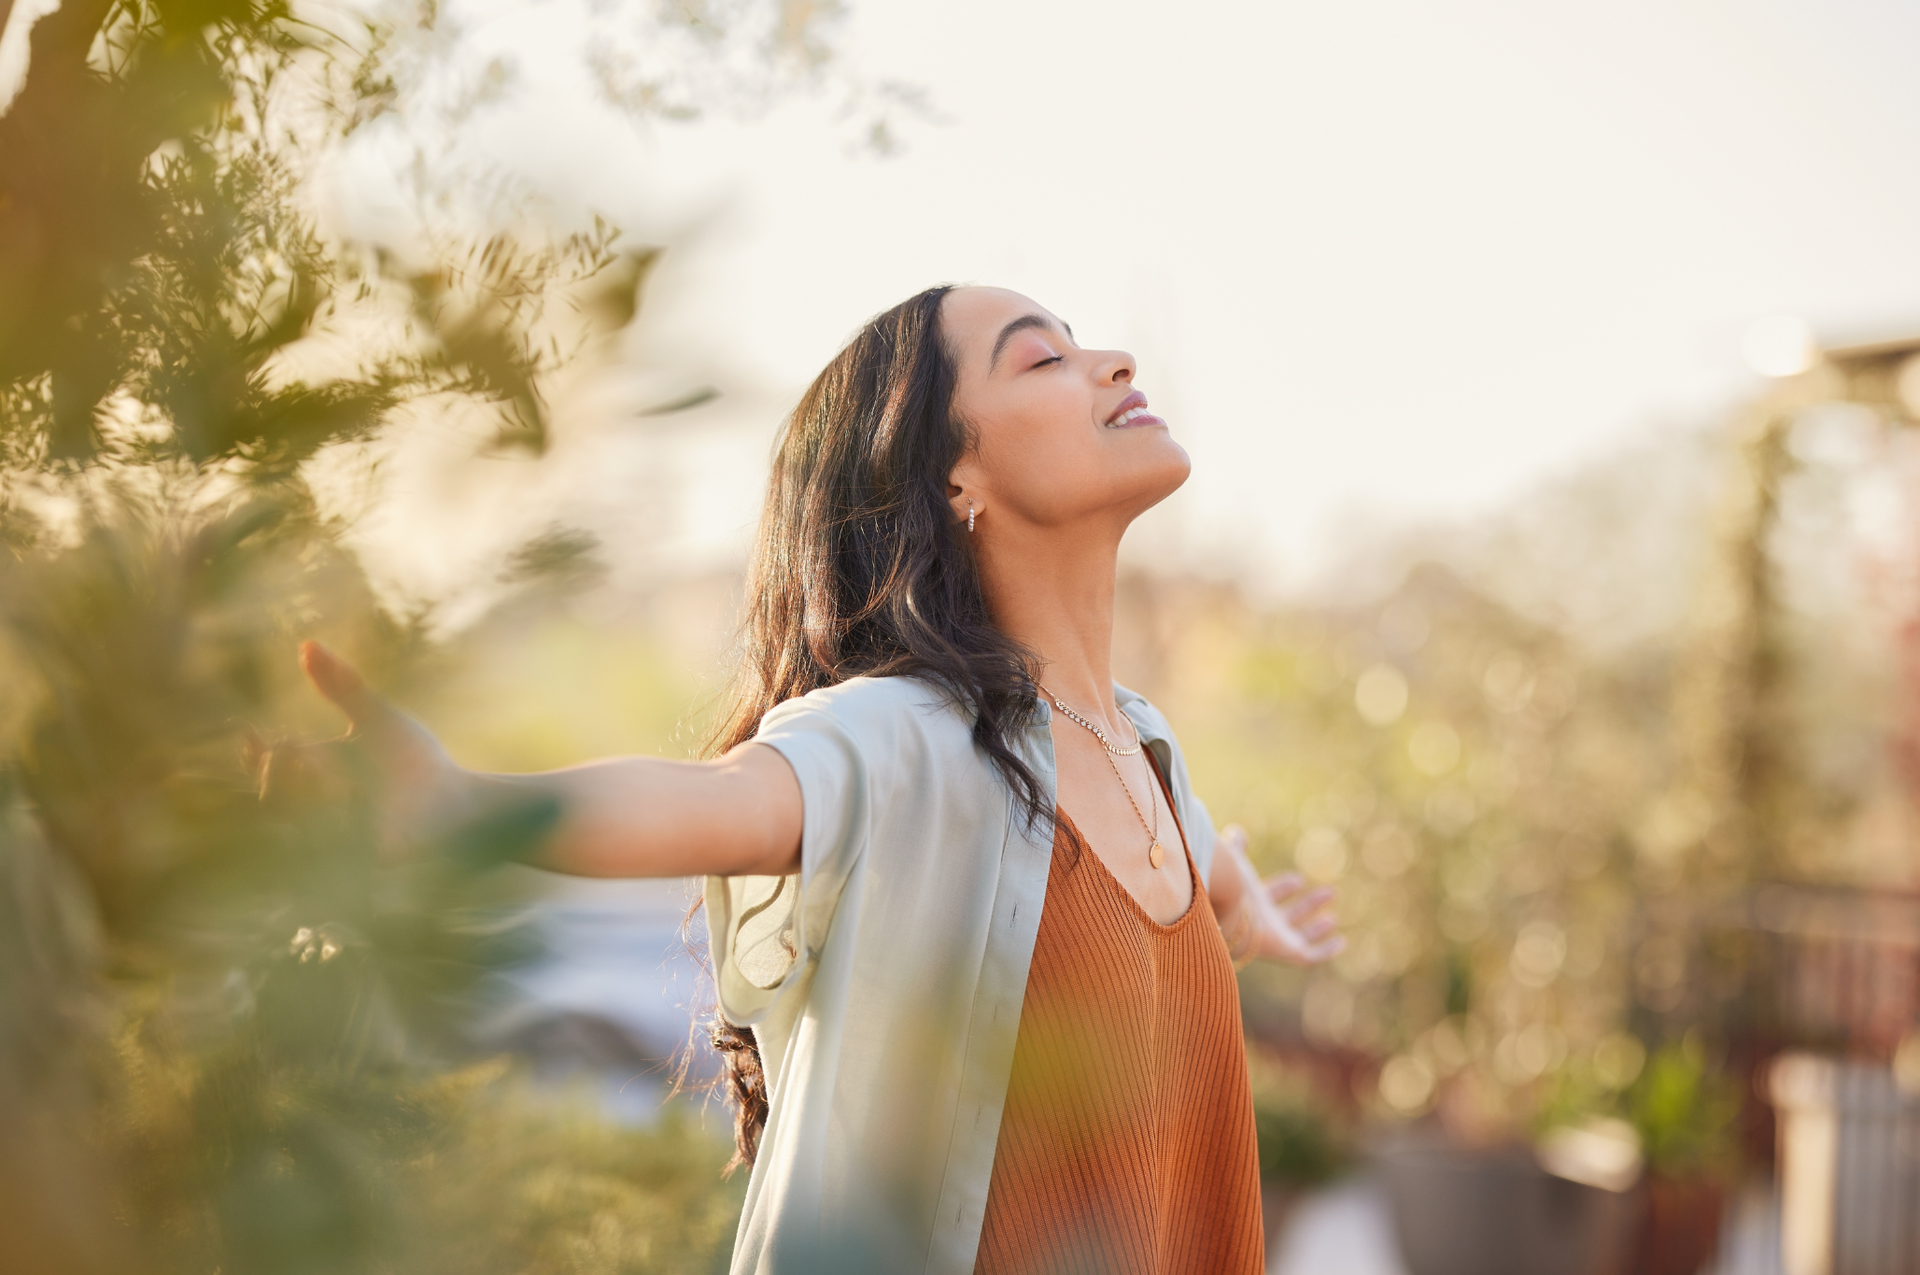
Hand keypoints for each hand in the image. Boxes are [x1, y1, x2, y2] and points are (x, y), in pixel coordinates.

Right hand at [259, 641, 469, 857]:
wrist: (459, 800)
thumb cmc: (416, 761)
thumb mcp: (377, 718)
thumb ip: (343, 686)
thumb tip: (306, 645)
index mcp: (317, 775)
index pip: (268, 769)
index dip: (255, 756)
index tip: (251, 734)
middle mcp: (317, 811)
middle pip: (270, 797)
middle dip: (281, 772)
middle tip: (303, 751)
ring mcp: (336, 840)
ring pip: (294, 824)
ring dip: (311, 795)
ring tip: (340, 780)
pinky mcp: (359, 862)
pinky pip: (329, 849)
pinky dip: (337, 822)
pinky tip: (355, 804)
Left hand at [1219, 825, 1343, 965]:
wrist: (1228, 911)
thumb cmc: (1230, 886)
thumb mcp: (1236, 862)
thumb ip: (1236, 849)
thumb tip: (1236, 831)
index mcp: (1250, 903)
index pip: (1270, 896)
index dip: (1284, 888)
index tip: (1298, 879)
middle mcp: (1263, 923)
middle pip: (1289, 916)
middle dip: (1308, 905)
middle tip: (1330, 892)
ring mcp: (1276, 939)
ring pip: (1300, 936)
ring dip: (1317, 928)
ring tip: (1333, 918)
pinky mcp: (1288, 952)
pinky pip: (1311, 956)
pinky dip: (1326, 951)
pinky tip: (1340, 942)